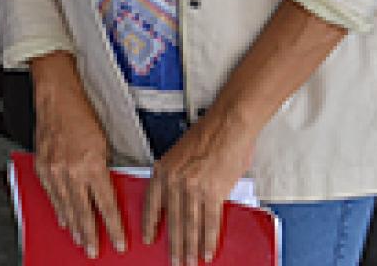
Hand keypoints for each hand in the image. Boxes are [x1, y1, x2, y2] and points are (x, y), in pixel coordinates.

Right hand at [31, 53, 126, 258]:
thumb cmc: (82, 114)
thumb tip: (108, 192)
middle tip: (93, 251)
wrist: (57, 98)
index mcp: (91, 165)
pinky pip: (51, 195)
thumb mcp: (104, 143)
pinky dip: (58, 209)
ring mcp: (54, 171)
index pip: (105, 206)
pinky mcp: (42, 167)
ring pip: (65, 207)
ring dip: (73, 227)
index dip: (113, 227)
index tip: (119, 242)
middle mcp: (71, 171)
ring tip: (79, 240)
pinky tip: (63, 218)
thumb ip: (105, 170)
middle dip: (89, 235)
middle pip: (82, 213)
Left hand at [143, 109, 257, 265]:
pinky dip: (208, 240)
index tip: (148, 238)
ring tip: (190, 261)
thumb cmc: (208, 134)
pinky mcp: (213, 192)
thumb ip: (177, 177)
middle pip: (172, 220)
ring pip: (189, 226)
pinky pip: (209, 223)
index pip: (151, 203)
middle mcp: (174, 180)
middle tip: (174, 261)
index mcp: (163, 169)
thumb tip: (181, 199)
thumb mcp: (180, 154)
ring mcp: (193, 188)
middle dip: (173, 245)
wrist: (228, 124)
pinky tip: (207, 251)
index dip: (150, 224)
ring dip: (190, 248)